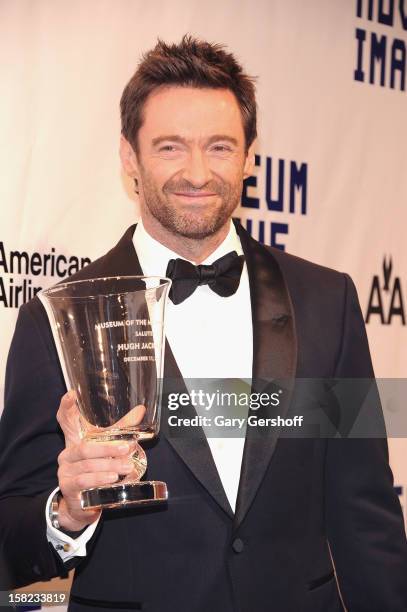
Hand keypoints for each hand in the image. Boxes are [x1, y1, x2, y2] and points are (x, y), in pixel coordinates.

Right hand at [55, 391, 142, 531]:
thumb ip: (122, 430)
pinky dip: (100, 480)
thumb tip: (141, 410)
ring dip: (109, 466)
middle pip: (85, 447)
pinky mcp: (68, 488)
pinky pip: (84, 482)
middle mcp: (67, 453)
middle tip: (128, 448)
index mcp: (75, 439)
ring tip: (127, 467)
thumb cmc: (94, 469)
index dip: (67, 407)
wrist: (82, 504)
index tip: (71, 394)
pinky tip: (113, 481)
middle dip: (108, 448)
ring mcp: (65, 471)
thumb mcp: (107, 448)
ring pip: (87, 466)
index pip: (66, 419)